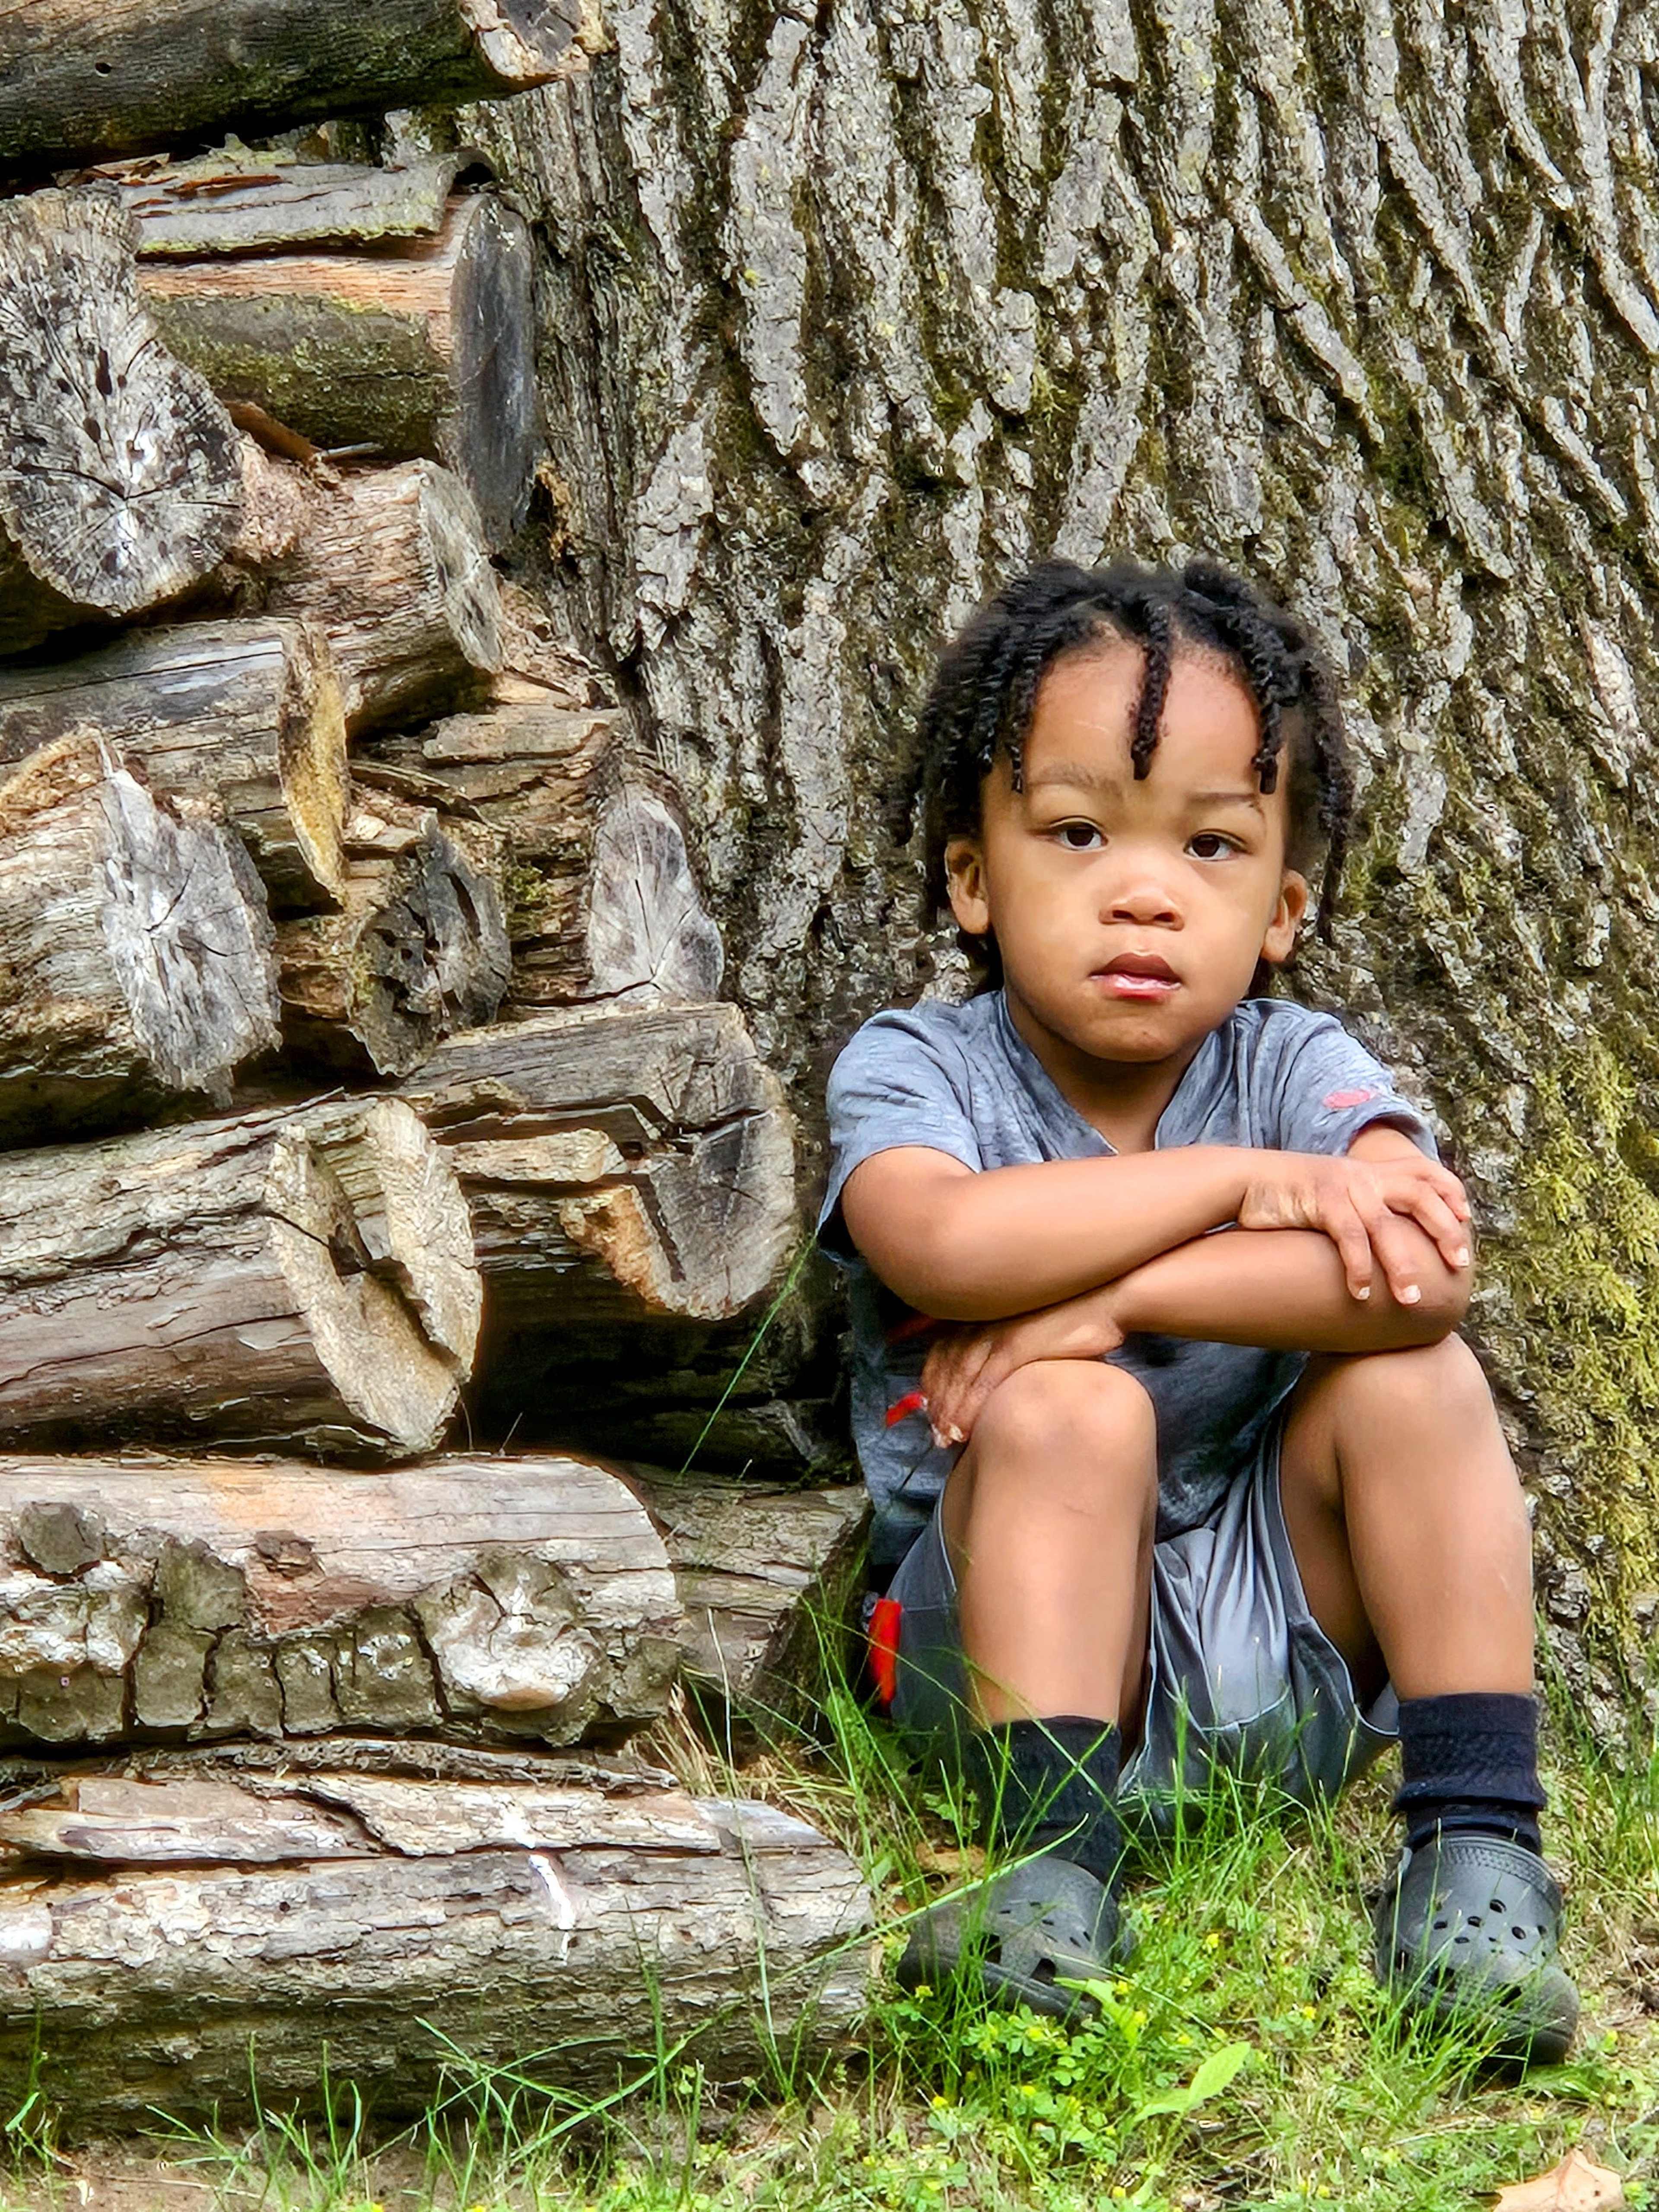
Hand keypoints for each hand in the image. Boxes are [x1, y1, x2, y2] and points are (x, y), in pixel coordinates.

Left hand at [918, 1288, 1126, 1445]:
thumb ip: (1010, 1345)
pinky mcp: (1017, 1345)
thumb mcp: (1031, 1327)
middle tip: (936, 1434)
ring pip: (959, 1376)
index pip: (943, 1351)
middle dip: (938, 1403)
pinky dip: (970, 1407)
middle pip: (946, 1366)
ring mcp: (998, 1332)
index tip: (931, 1411)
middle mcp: (984, 1321)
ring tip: (946, 1438)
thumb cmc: (1073, 1317)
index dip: (933, 1383)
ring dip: (949, 1410)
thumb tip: (999, 1374)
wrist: (1106, 1300)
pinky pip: (984, 1381)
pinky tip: (964, 1428)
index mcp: (984, 1315)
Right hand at [1237, 1150, 1471, 1303]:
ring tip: (1410, 1300)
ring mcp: (1342, 1185)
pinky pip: (1349, 1236)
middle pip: (1419, 1195)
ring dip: (1402, 1266)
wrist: (1241, 1181)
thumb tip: (1383, 1239)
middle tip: (1458, 1265)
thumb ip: (1360, 1208)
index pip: (1422, 1172)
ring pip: (1387, 1225)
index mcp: (1368, 1171)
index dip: (1450, 1191)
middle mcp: (1362, 1174)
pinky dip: (1359, 1267)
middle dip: (1445, 1230)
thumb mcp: (1331, 1195)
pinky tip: (1362, 1293)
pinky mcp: (1320, 1198)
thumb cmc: (1286, 1197)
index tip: (1468, 1217)